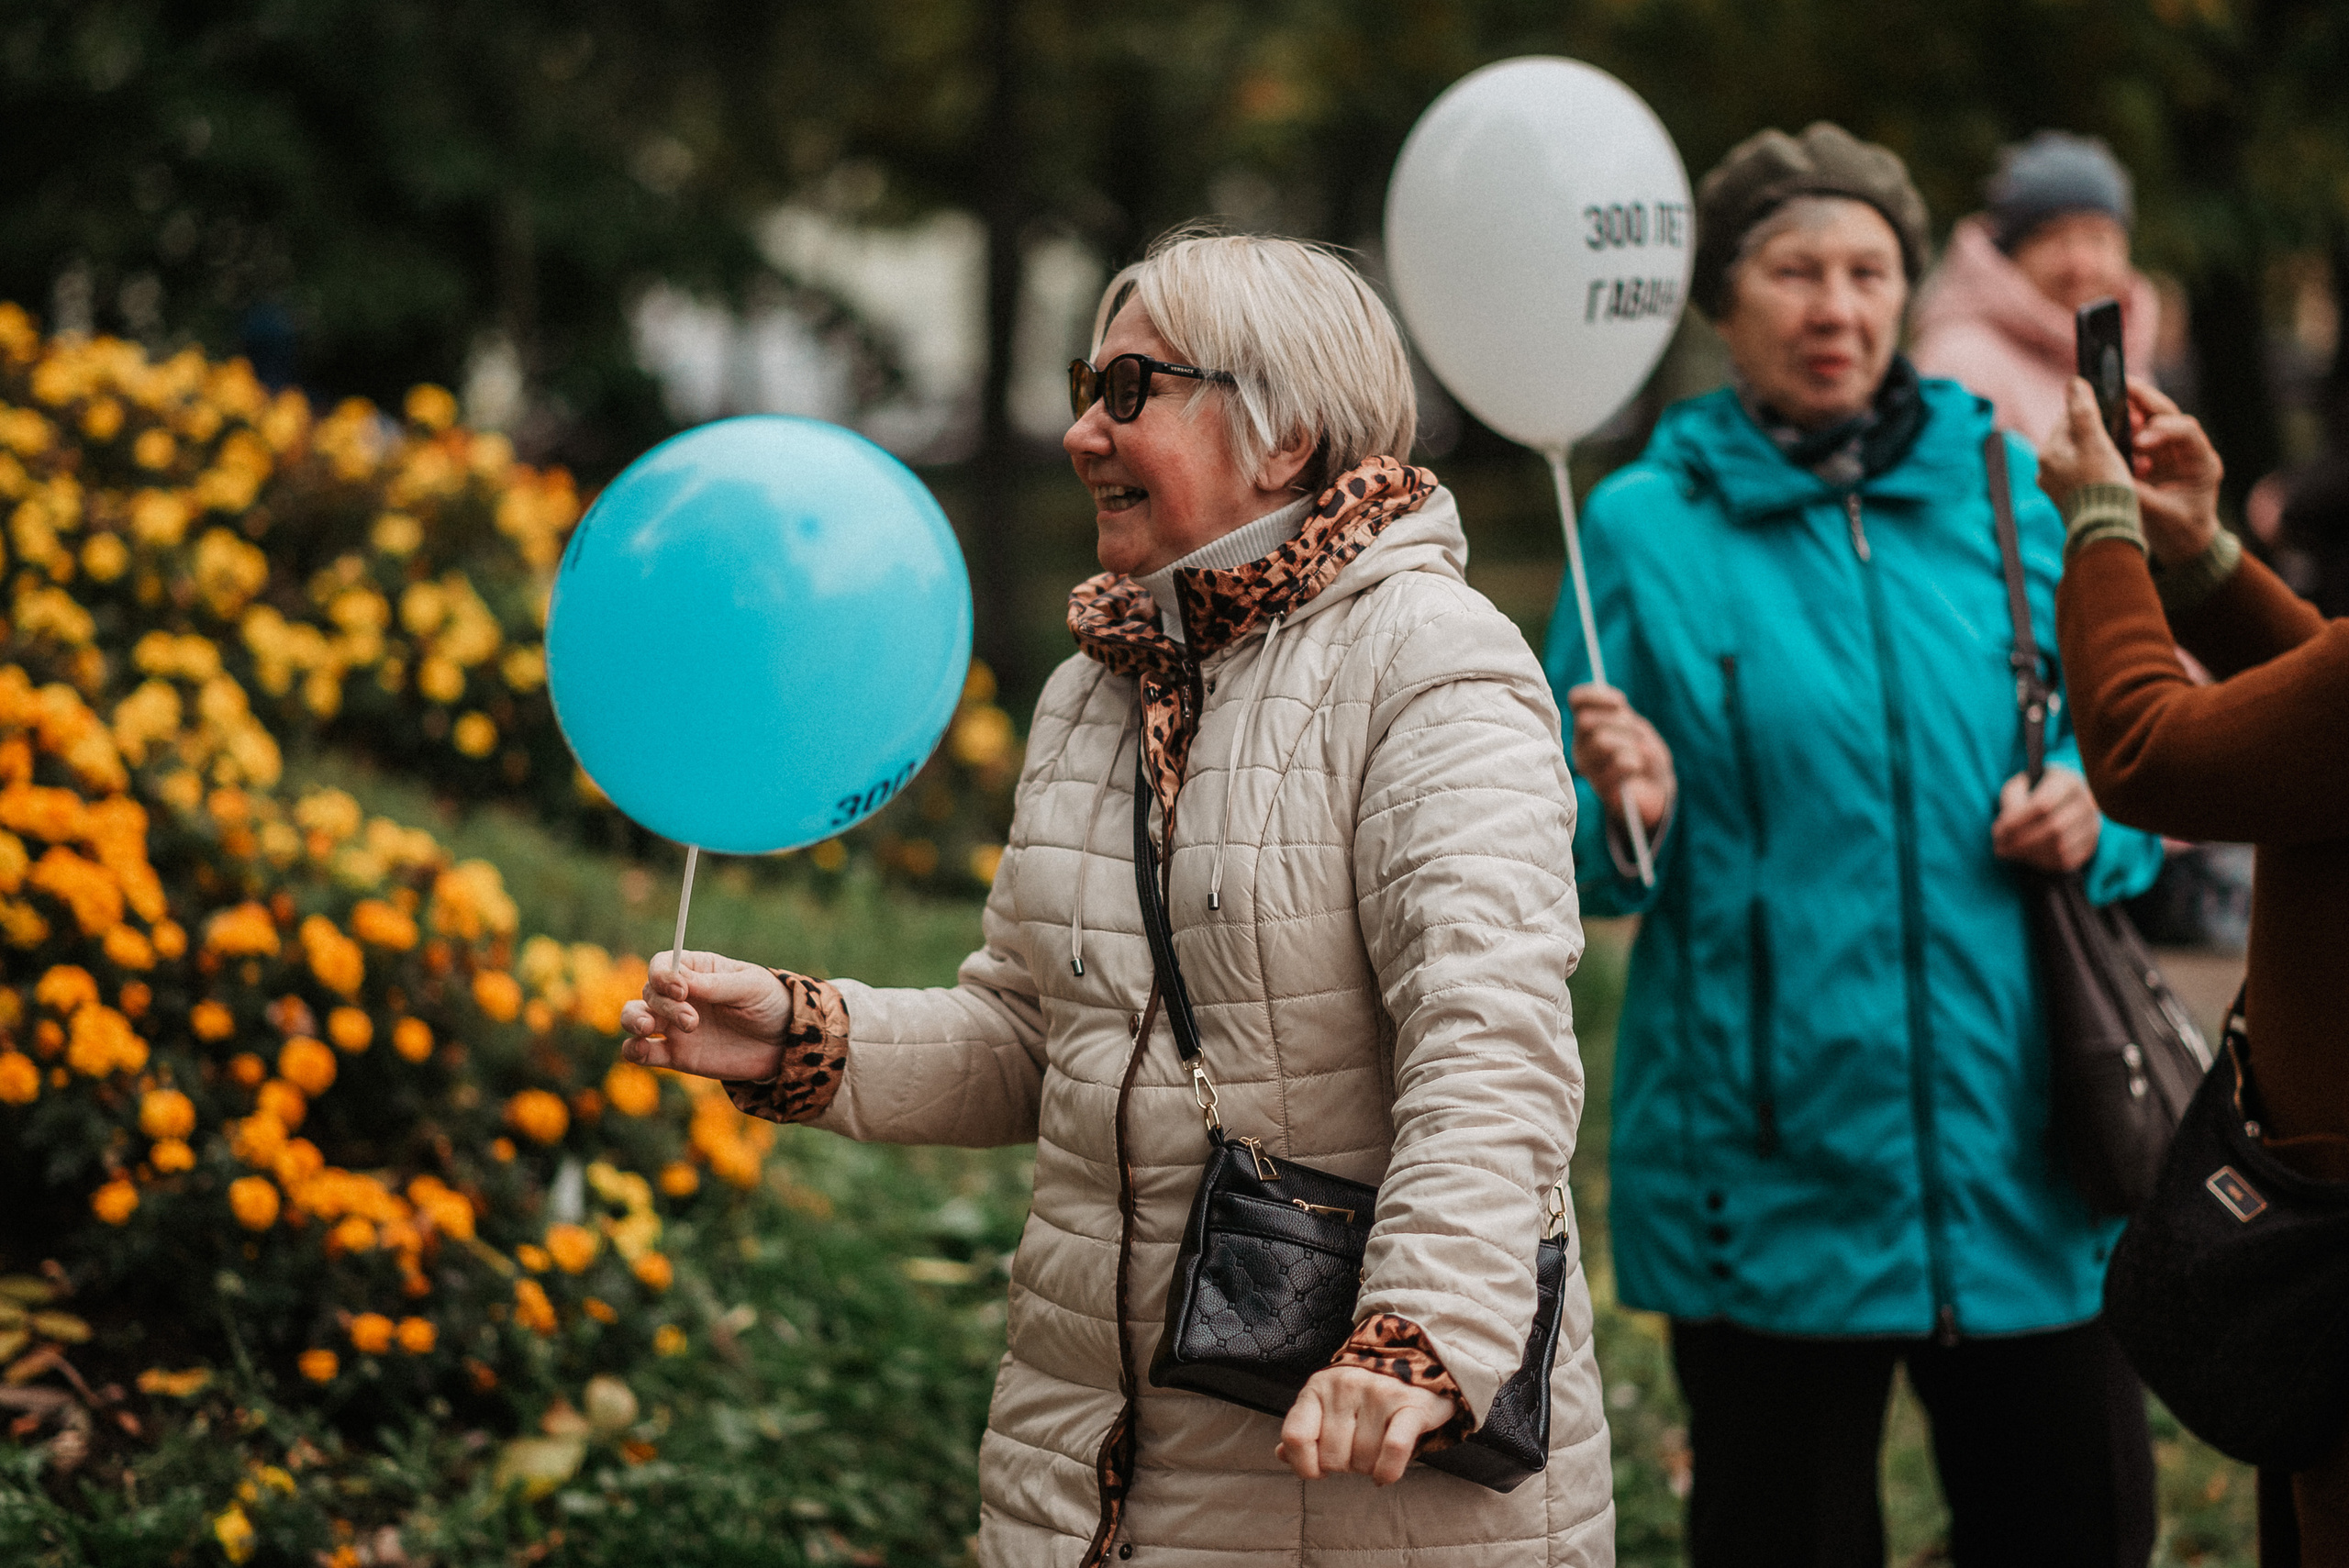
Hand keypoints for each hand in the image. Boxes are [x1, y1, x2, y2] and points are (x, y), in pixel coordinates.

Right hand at [619, 951, 792, 1082]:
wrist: (784, 1044)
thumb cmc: (769, 1003)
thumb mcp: (750, 987)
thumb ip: (715, 985)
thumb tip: (679, 980)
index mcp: (697, 970)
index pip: (662, 964)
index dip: (663, 975)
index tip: (683, 990)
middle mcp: (679, 996)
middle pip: (650, 991)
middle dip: (665, 1005)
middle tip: (693, 1021)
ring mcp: (673, 1025)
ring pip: (634, 1016)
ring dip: (633, 1019)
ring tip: (648, 1029)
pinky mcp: (674, 1055)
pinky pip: (639, 1051)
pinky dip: (632, 1050)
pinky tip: (641, 1050)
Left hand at [1276, 1367, 1458, 1486]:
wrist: (1417, 1363)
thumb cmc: (1365, 1394)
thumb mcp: (1328, 1404)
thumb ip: (1305, 1429)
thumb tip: (1282, 1454)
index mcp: (1318, 1387)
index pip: (1295, 1436)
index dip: (1304, 1464)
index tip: (1319, 1469)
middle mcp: (1345, 1386)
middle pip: (1332, 1457)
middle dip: (1345, 1465)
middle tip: (1358, 1451)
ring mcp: (1378, 1393)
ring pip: (1363, 1461)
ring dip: (1370, 1467)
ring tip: (1377, 1448)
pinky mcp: (1410, 1405)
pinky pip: (1393, 1450)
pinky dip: (1388, 1471)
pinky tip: (1385, 1475)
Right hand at [1568, 684, 1674, 835]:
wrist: (1655, 790)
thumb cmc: (1645, 754)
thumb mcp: (1637, 728)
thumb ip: (1623, 716)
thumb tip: (1618, 705)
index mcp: (1587, 725)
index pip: (1576, 699)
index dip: (1596, 696)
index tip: (1620, 702)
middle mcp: (1580, 744)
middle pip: (1586, 721)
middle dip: (1620, 723)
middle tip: (1638, 734)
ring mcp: (1587, 766)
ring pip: (1601, 740)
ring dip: (1630, 744)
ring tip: (1641, 754)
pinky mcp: (1599, 785)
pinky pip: (1615, 763)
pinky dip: (1633, 761)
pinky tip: (1637, 769)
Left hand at [1991, 767, 2101, 874]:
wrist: (2060, 801)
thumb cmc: (2033, 791)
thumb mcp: (2020, 787)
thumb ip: (2012, 801)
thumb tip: (2005, 828)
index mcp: (2068, 781)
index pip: (2044, 804)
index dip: (2017, 821)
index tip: (1997, 831)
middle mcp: (2087, 802)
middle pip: (2054, 827)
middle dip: (2021, 841)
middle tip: (1999, 848)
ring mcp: (2092, 824)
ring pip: (2062, 846)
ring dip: (2030, 854)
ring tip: (2009, 852)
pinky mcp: (2091, 844)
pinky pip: (2068, 860)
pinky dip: (2042, 863)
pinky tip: (2026, 858)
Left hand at [2035, 377, 2133, 512]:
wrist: (2105, 530)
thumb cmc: (2102, 484)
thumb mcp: (2095, 442)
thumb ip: (2083, 411)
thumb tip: (2074, 382)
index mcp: (2048, 453)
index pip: (2068, 419)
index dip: (2095, 412)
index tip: (2119, 413)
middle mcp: (2046, 470)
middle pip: (2077, 438)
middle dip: (2103, 433)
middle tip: (2130, 434)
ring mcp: (2058, 487)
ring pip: (2086, 456)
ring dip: (2109, 451)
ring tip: (2131, 455)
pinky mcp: (2072, 500)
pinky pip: (2089, 475)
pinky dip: (2107, 470)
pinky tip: (2125, 473)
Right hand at [2123, 379, 2223, 564]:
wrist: (2185, 545)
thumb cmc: (2180, 533)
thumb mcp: (2161, 516)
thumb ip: (2139, 496)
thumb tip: (2112, 481)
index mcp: (2202, 462)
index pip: (2186, 431)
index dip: (2162, 431)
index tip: (2138, 443)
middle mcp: (2188, 449)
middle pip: (2168, 413)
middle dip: (2145, 399)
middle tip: (2122, 386)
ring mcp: (2171, 449)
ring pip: (2151, 417)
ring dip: (2130, 408)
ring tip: (2107, 399)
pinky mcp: (2153, 455)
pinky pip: (2136, 431)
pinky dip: (2121, 426)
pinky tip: (2104, 425)